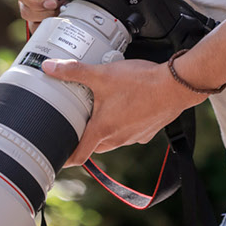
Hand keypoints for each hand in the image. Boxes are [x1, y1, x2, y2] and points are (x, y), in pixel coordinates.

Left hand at [42, 56, 204, 166]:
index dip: (65, 158)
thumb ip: (74, 70)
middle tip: (76, 122)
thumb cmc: (141, 83)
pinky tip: (125, 106)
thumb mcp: (102, 74)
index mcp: (103, 129)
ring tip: (101, 110)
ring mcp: (134, 137)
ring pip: (112, 139)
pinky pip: (130, 133)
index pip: (78, 155)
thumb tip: (49, 67)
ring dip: (105, 129)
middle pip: (94, 146)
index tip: (57, 156)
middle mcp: (118, 138)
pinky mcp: (148, 131)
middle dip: (84, 137)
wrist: (176, 86)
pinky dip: (124, 124)